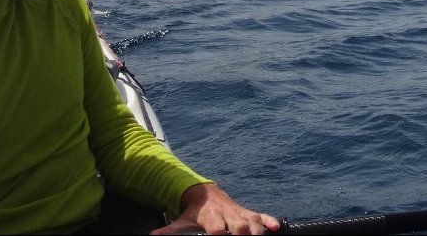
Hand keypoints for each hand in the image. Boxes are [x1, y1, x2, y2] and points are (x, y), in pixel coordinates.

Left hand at [150, 183, 278, 234]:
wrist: (205, 194)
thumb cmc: (193, 214)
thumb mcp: (181, 222)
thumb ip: (169, 232)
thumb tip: (152, 235)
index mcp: (211, 217)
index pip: (217, 229)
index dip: (219, 235)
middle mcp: (227, 214)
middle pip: (239, 225)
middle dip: (243, 234)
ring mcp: (239, 212)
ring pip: (253, 220)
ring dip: (258, 231)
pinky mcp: (247, 212)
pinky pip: (261, 215)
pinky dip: (268, 221)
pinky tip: (275, 228)